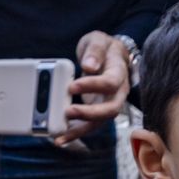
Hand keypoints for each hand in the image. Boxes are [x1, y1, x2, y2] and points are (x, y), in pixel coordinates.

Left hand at [55, 31, 129, 146]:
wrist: (110, 55)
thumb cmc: (103, 48)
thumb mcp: (99, 40)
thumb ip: (95, 51)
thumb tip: (89, 66)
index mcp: (119, 73)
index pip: (111, 82)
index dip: (93, 86)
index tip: (73, 85)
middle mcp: (117, 92)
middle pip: (111, 109)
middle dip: (89, 114)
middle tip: (68, 112)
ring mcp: (108, 103)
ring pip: (99, 122)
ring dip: (80, 130)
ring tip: (60, 136)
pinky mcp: (97, 111)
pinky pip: (88, 125)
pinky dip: (74, 133)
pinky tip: (60, 138)